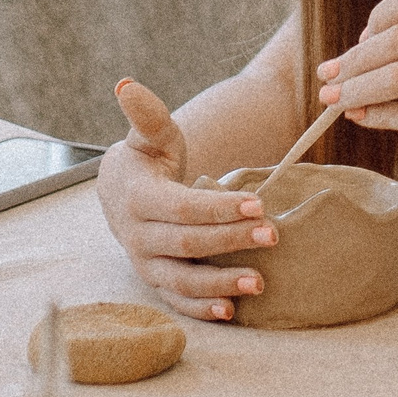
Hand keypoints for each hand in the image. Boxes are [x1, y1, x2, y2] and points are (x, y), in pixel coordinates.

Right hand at [95, 78, 273, 320]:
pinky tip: (234, 311)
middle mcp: (138, 237)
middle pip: (188, 243)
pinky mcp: (157, 282)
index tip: (260, 202)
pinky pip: (178, 301)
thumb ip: (147, 116)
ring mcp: (146, 263)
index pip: (183, 207)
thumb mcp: (151, 136)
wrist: (123, 194)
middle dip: (232, 240)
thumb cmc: (148, 160)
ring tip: (260, 283)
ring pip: (181, 280)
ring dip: (220, 284)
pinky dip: (203, 308)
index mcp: (139, 199)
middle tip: (274, 234)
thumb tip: (127, 85)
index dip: (220, 207)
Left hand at [317, 0, 397, 187]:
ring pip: (393, 76)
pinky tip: (366, 118)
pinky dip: (379, 116)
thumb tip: (382, 47)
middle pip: (393, 37)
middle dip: (352, 58)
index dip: (374, 18)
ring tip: (333, 101)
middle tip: (329, 75)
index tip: (359, 40)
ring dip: (354, 89)